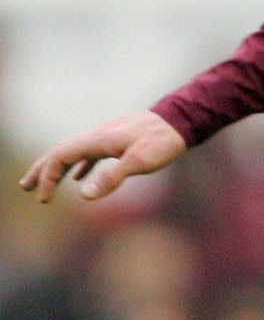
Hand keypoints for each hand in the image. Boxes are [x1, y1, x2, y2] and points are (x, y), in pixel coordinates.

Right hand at [18, 110, 187, 202]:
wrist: (181, 120)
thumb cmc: (162, 142)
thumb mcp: (139, 162)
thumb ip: (112, 178)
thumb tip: (84, 195)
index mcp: (97, 140)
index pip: (60, 157)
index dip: (48, 177)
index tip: (44, 199)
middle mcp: (97, 136)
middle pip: (60, 152)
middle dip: (42, 170)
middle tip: (26, 187)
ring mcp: (107, 137)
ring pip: (74, 151)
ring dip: (57, 168)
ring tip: (44, 183)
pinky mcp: (118, 140)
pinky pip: (91, 153)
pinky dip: (79, 166)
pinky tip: (81, 177)